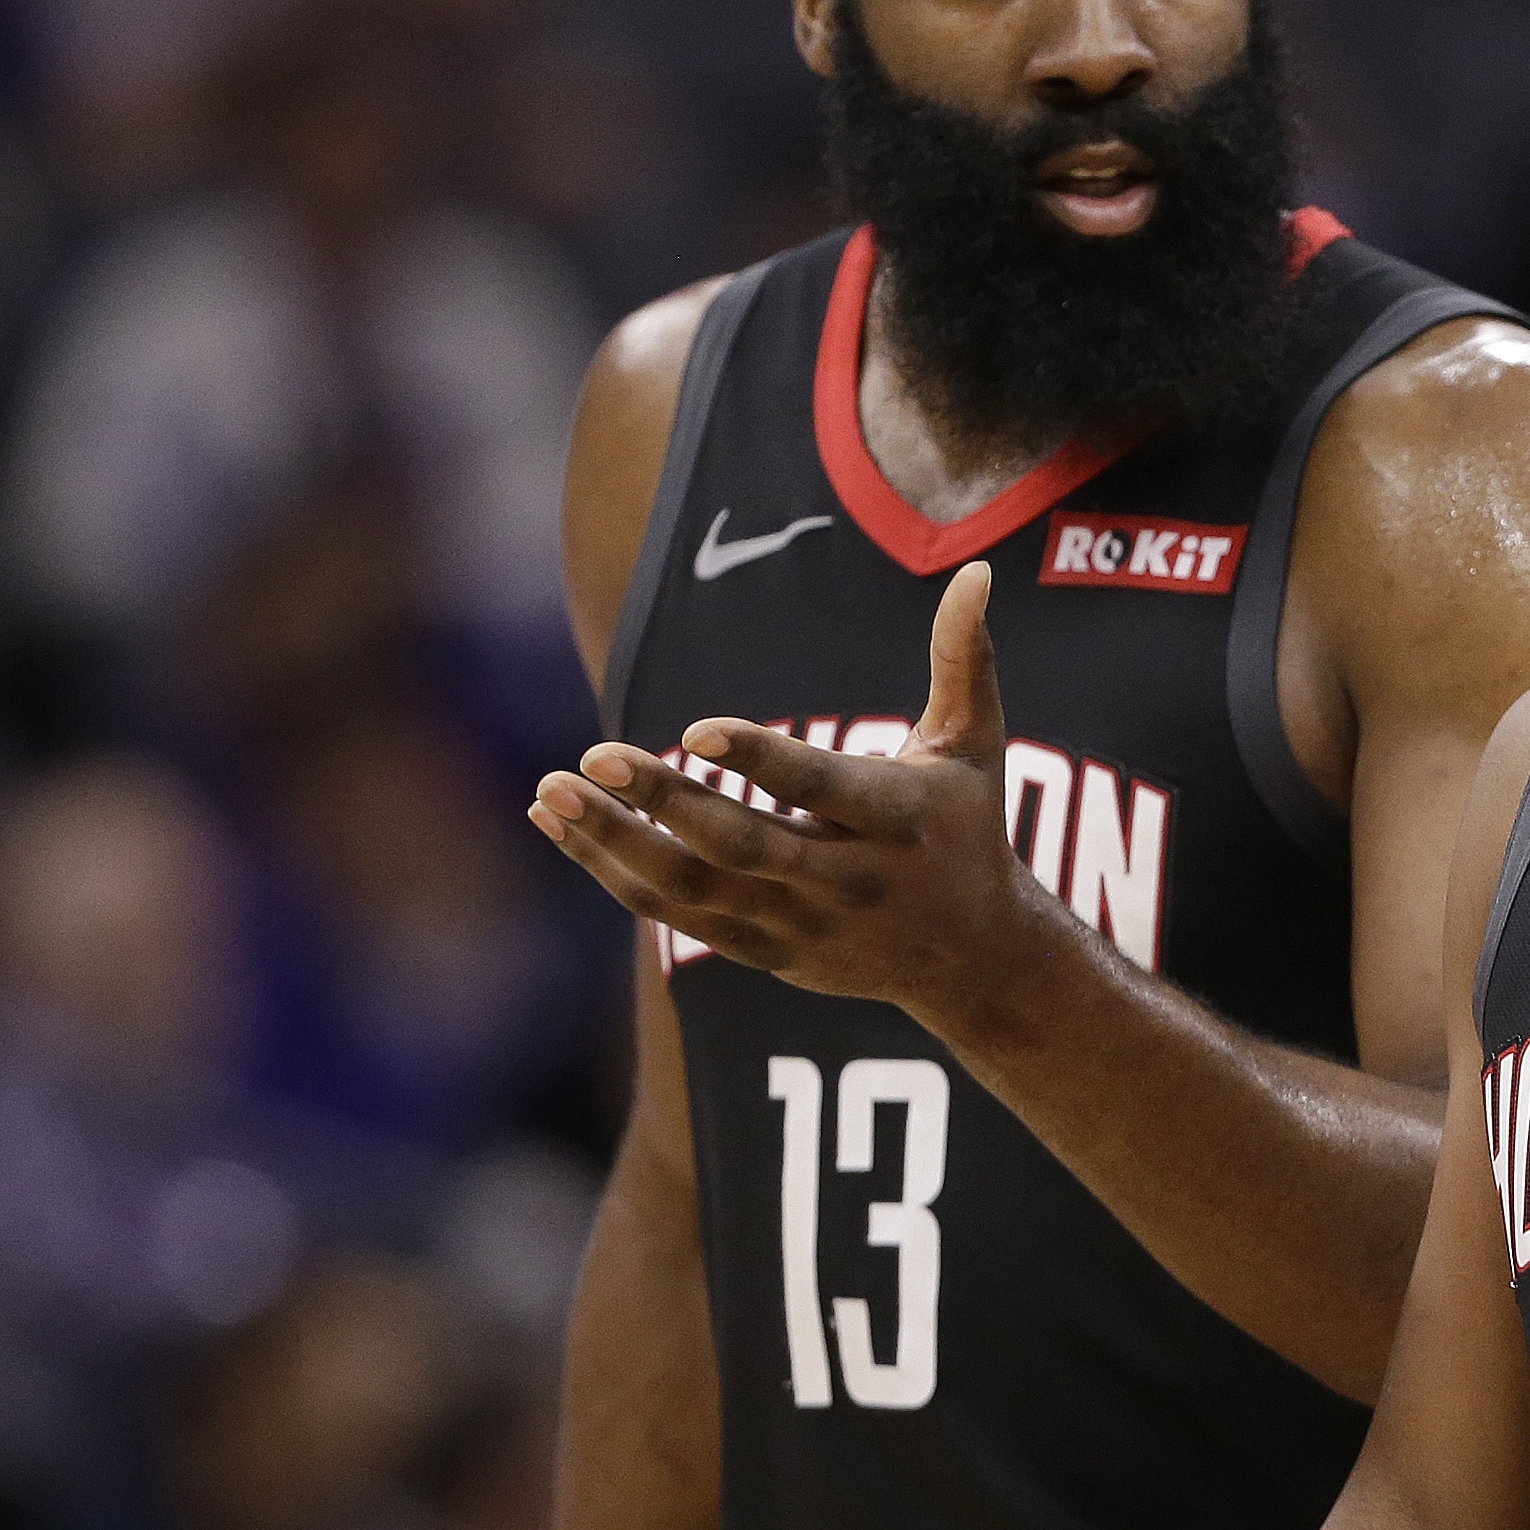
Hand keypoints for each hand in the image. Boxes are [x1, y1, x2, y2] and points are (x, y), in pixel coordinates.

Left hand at [527, 562, 1051, 1022]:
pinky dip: (612, 873)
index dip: (762, 763)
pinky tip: (559, 825)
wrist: (971, 959)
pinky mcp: (761, 951)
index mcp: (897, 821)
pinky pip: (674, 915)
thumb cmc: (966, 826)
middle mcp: (844, 881)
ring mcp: (798, 925)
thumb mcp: (974, 744)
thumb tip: (978, 571)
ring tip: (550, 792)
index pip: (822, 790)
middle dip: (668, 804)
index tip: (696, 729)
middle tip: (596, 756)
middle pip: (744, 848)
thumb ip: (964, 658)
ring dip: (615, 844)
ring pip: (692, 891)